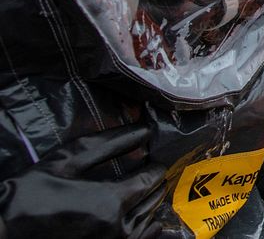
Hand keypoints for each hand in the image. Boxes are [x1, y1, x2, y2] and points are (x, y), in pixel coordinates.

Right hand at [0, 124, 165, 238]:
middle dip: (155, 184)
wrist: (4, 231)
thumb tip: (143, 129)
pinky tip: (140, 218)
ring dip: (152, 205)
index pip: (150, 180)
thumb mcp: (68, 160)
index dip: (155, 167)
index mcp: (110, 201)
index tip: (155, 159)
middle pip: (152, 201)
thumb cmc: (32, 193)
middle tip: (153, 172)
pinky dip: (146, 228)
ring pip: (148, 223)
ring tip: (147, 192)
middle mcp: (116, 228)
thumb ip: (110, 143)